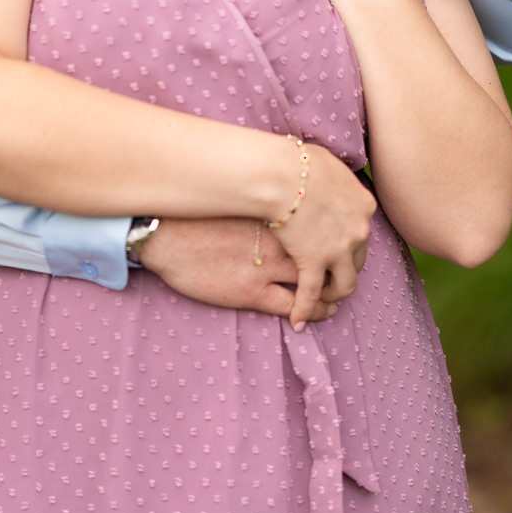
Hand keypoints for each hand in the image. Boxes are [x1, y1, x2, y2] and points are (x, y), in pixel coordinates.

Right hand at [140, 216, 341, 324]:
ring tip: (336, 299)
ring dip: (330, 293)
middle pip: (324, 256)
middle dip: (337, 267)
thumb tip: (275, 196)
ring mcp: (268, 269)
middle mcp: (279, 242)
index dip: (332, 238)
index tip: (336, 243)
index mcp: (276, 217)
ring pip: (315, 284)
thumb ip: (261, 203)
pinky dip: (308, 312)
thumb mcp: (237, 199)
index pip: (319, 227)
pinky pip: (293, 306)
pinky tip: (315, 316)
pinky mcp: (253, 292)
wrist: (167, 234)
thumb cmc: (196, 214)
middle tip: (345, 273)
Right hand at [266, 143, 376, 330]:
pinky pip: (311, 294)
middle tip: (331, 275)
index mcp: (364, 205)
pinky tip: (297, 321)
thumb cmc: (296, 160)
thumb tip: (330, 173)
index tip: (338, 246)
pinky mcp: (314, 263)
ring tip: (321, 298)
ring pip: (345, 284)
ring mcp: (338, 250)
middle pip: (358, 259)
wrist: (279, 173)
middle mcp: (359, 230)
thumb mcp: (329, 161)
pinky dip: (304, 309)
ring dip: (333, 293)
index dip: (350, 242)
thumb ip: (336, 176)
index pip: (363, 231)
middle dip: (344, 269)